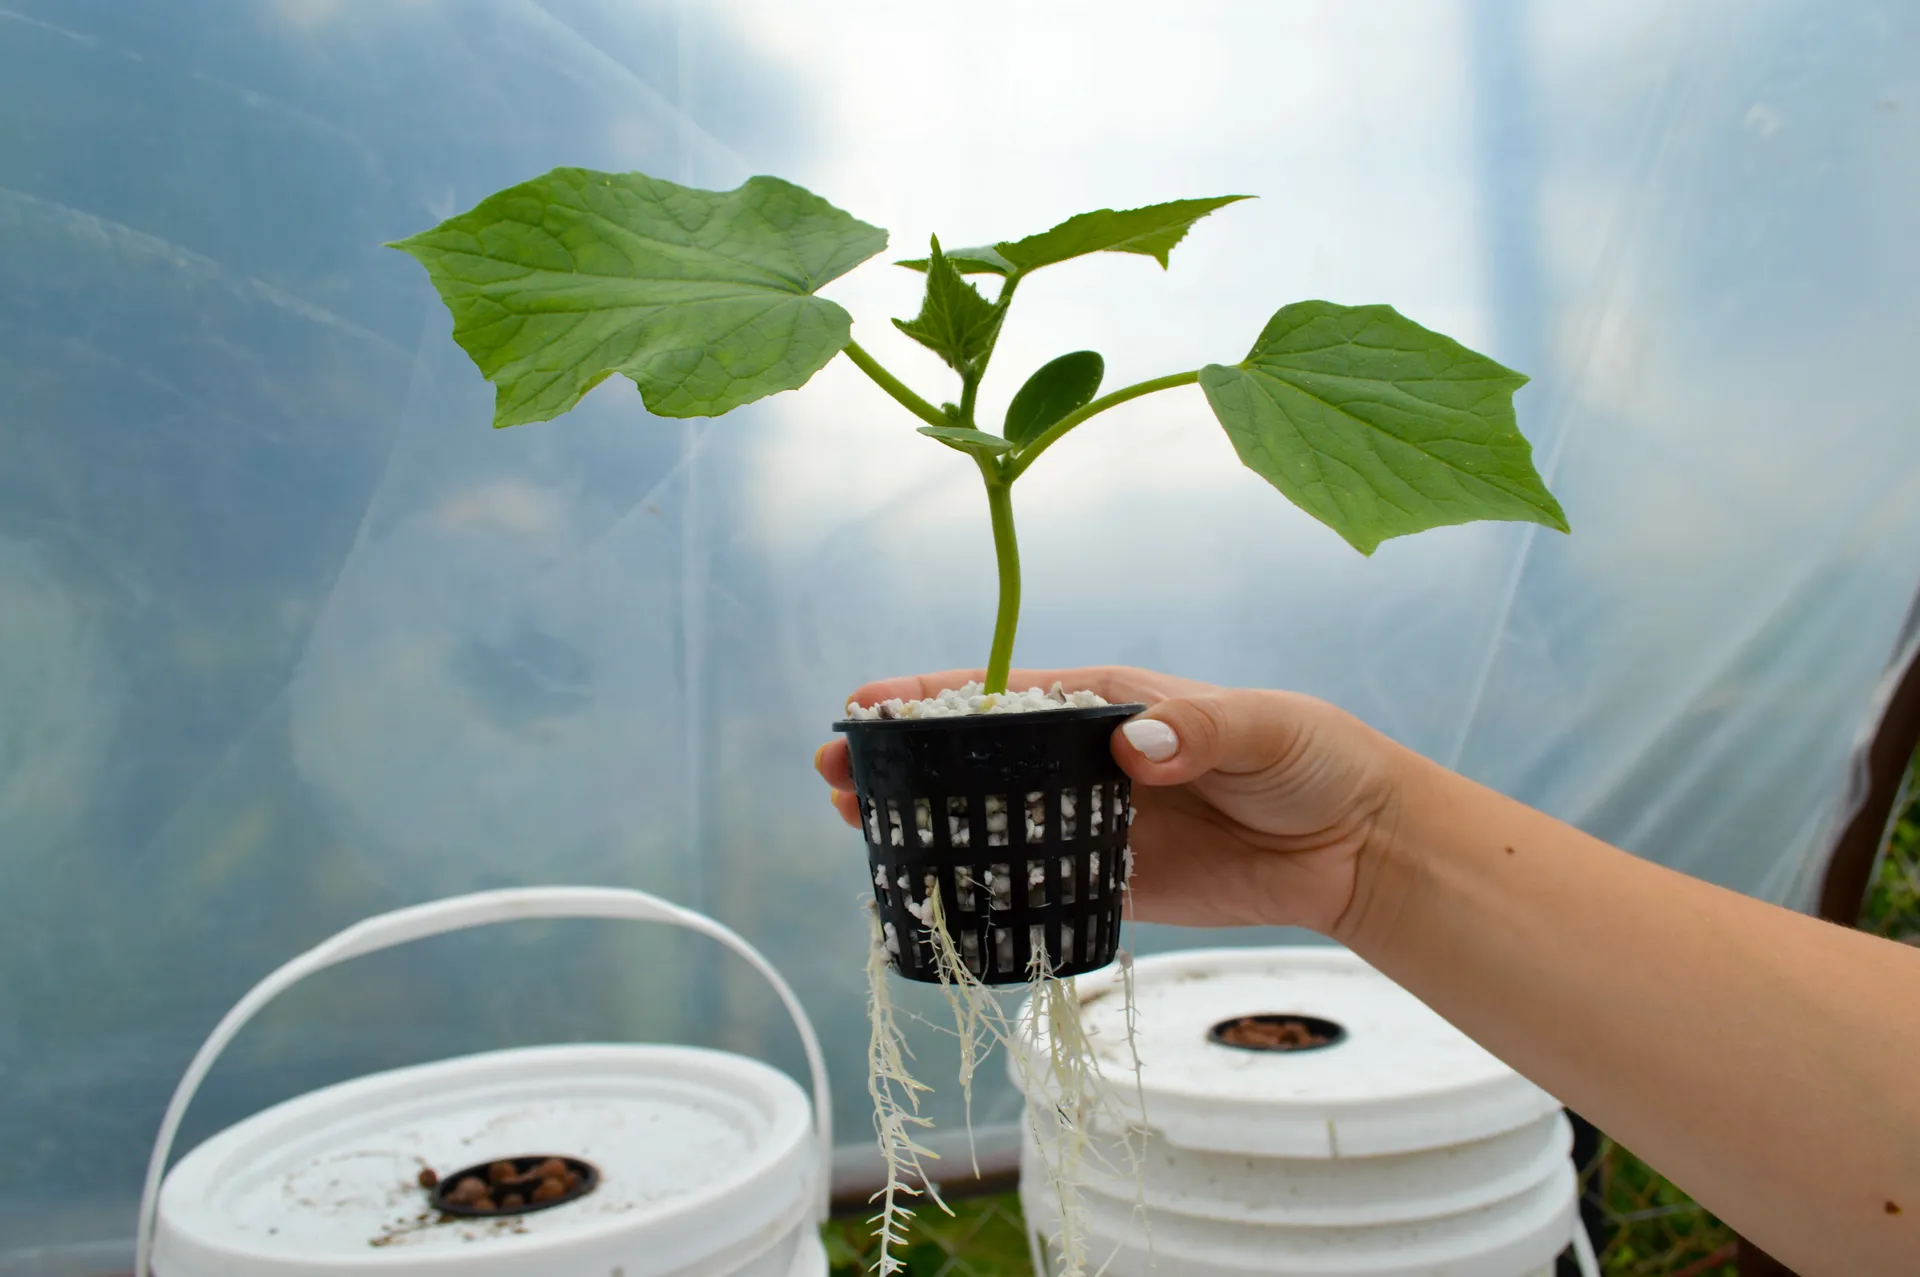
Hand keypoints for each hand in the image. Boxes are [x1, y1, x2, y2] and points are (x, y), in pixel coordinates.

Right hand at [814, 666, 1406, 936]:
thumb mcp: (1264, 725)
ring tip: (858, 831)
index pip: (1003, 695)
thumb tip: (1136, 743)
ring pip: (991, 822)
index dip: (930, 698)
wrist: (1357, 846)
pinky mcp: (1112, 883)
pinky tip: (931, 894)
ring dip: (925, 825)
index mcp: (1109, 703)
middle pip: (976, 760)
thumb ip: (1200, 728)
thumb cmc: (1313, 759)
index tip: (865, 706)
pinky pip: (1034, 884)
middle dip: (903, 763)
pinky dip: (982, 887)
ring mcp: (1093, 823)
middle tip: (833, 779)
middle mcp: (1088, 760)